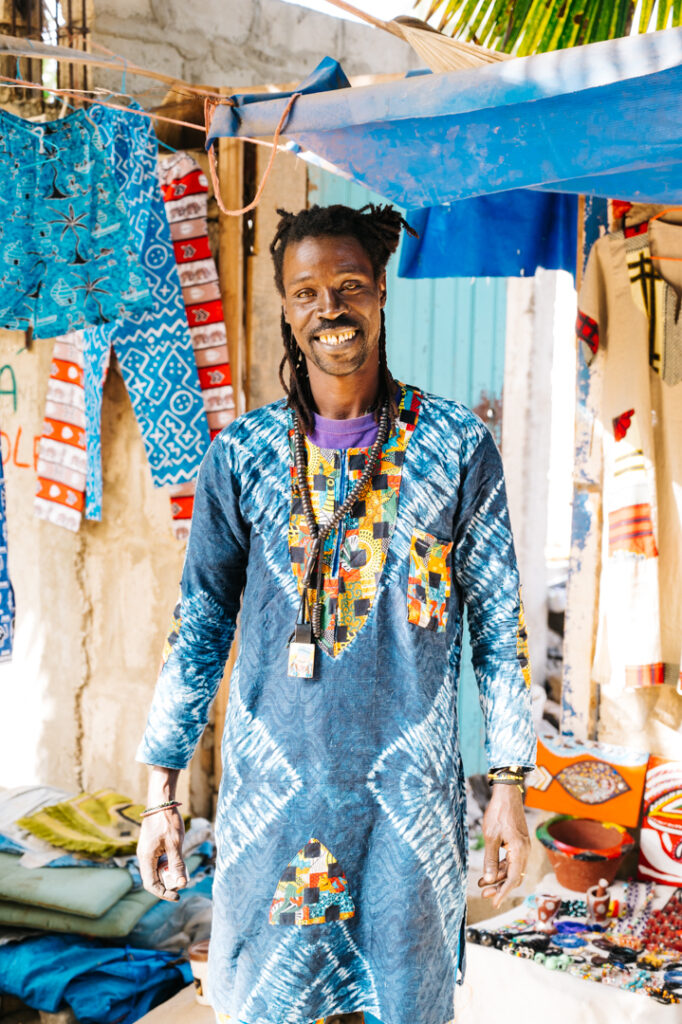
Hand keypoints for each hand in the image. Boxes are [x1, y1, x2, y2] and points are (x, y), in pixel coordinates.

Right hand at [137, 806, 186, 901]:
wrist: (161, 802)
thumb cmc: (167, 822)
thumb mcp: (175, 844)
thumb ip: (177, 864)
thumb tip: (182, 884)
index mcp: (146, 858)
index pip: (151, 885)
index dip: (163, 893)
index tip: (177, 896)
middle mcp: (143, 856)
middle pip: (152, 879)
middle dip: (166, 884)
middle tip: (181, 883)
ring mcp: (146, 851)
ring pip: (155, 870)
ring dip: (167, 874)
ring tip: (181, 872)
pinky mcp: (151, 846)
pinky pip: (157, 861)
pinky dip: (167, 865)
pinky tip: (177, 860)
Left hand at [478, 784, 529, 908]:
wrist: (507, 794)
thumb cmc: (498, 813)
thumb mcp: (491, 836)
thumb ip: (490, 859)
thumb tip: (489, 880)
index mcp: (519, 851)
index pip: (512, 879)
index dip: (503, 892)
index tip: (494, 903)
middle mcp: (524, 851)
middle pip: (513, 877)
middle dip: (499, 887)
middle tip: (484, 893)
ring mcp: (522, 847)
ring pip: (512, 869)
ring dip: (498, 877)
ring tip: (482, 883)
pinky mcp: (518, 843)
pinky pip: (511, 861)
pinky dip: (501, 867)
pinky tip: (489, 870)